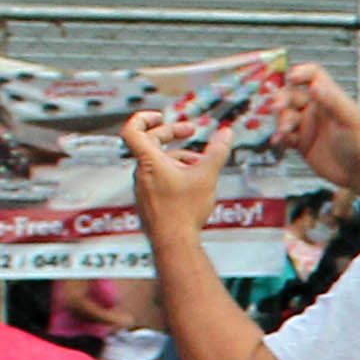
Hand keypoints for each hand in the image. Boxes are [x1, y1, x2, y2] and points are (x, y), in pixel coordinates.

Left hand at [120, 112, 227, 240]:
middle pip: (149, 143)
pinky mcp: (148, 202)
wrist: (173, 243)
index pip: (132, 129)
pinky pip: (157, 179)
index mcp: (148, 161)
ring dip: (177, 157)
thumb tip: (227, 132)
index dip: (144, 118)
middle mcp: (141, 172)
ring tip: (199, 165)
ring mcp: (142, 188)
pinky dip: (173, 174)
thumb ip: (216, 152)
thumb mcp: (207, 176)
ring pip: (157, 162)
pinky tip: (192, 185)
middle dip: (171, 134)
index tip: (162, 116)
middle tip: (191, 132)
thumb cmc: (185, 210)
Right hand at [270, 64, 359, 190]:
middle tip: (275, 107)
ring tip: (282, 131)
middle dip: (281, 98)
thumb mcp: (349, 120)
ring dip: (280, 120)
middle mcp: (315, 108)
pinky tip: (277, 141)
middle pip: (291, 94)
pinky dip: (278, 137)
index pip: (313, 76)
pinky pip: (284, 136)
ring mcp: (307, 125)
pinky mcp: (301, 142)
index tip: (291, 78)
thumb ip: (332, 102)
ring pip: (285, 115)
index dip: (301, 72)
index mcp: (329, 98)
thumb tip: (314, 86)